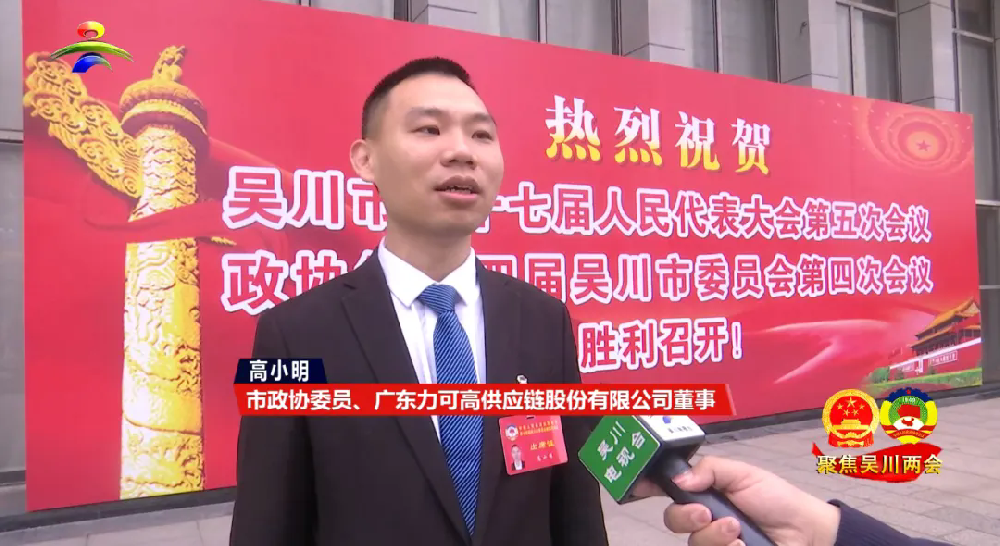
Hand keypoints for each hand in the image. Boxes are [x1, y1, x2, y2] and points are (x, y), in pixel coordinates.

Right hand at [633, 456, 840, 545]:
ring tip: (736, 530)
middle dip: (685, 515)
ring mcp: (714, 542)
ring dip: (712, 535)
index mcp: (704, 493)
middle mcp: (704, 519)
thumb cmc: (777, 499)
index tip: (640, 486)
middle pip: (672, 520)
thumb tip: (679, 479)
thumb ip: (711, 469)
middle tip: (706, 512)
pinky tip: (743, 545)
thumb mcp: (744, 474)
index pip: (669, 489)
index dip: (649, 486)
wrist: (808, 533)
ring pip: (691, 542)